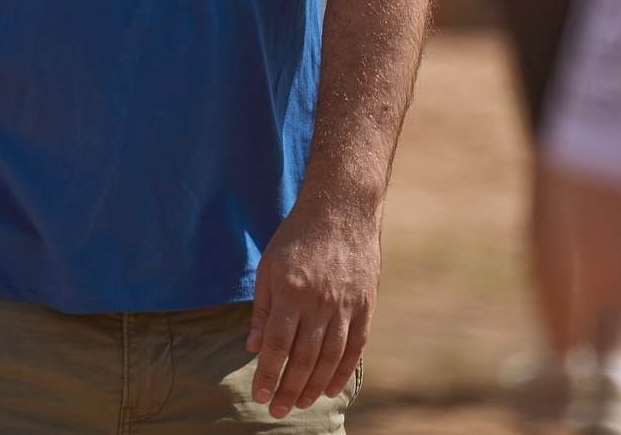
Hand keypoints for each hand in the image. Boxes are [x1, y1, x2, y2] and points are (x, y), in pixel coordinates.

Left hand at [246, 197, 379, 416]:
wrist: (341, 210)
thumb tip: (254, 348)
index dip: (268, 375)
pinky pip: (355, 347)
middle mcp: (319, 301)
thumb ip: (262, 310)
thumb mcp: (269, 267)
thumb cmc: (297, 238)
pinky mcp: (366, 305)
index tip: (259, 397)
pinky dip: (343, 372)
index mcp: (291, 291)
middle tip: (277, 411)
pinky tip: (330, 390)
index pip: (277, 345)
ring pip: (330, 358)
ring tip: (301, 404)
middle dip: (289, 390)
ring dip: (314, 387)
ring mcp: (346, 305)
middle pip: (304, 358)